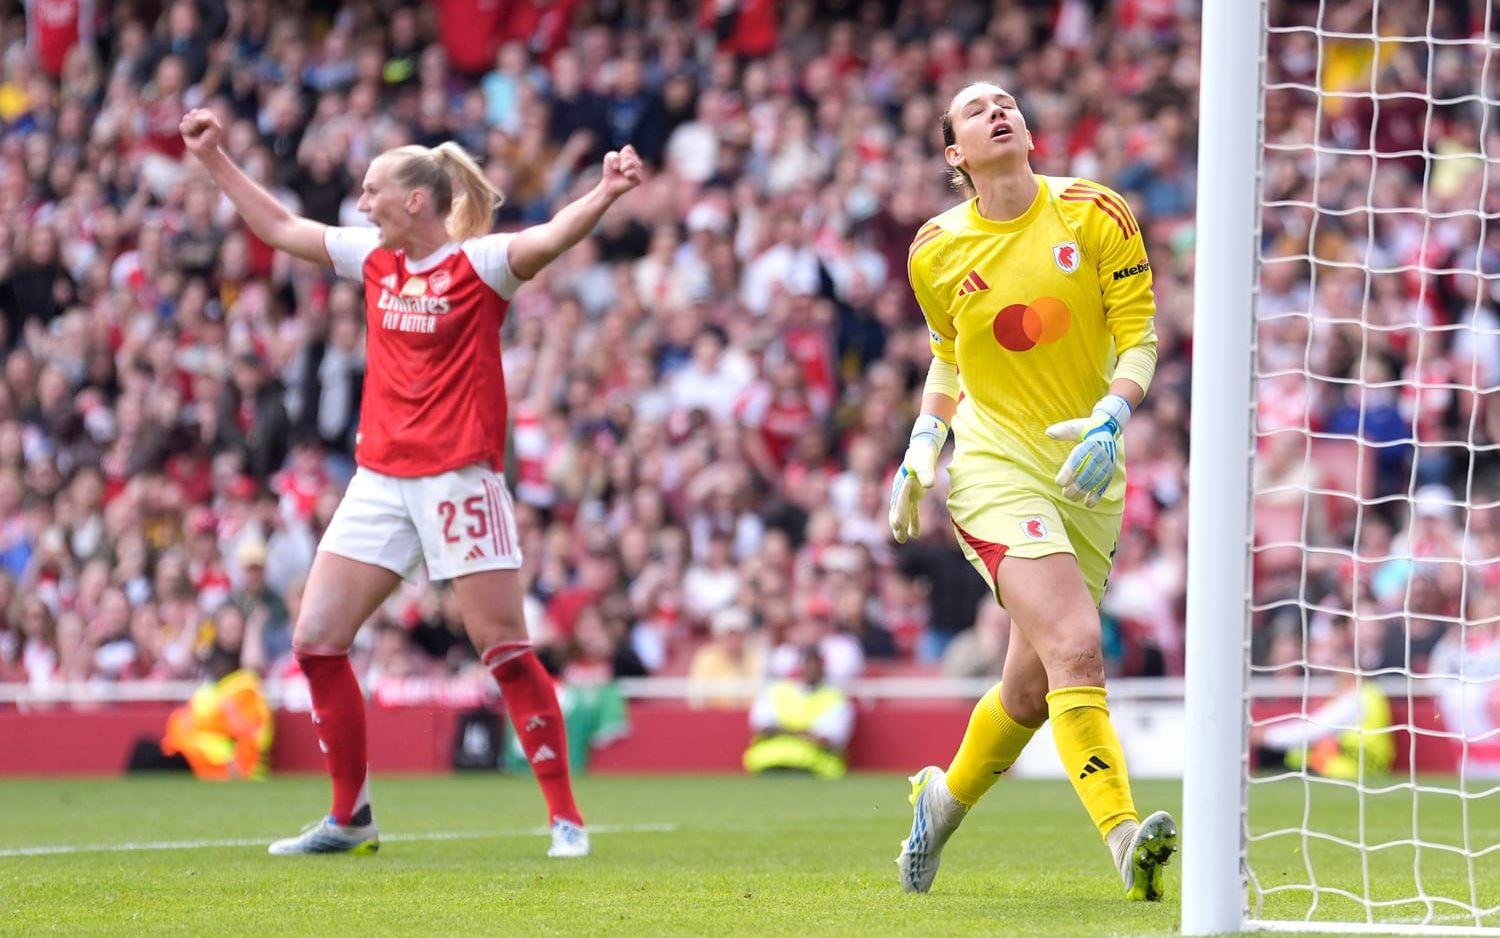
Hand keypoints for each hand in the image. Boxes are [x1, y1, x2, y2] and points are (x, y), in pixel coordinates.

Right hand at [180, 108, 221, 158]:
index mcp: (205, 113)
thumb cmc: (211, 138)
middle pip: (193, 113)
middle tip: (202, 131)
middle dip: (197, 123)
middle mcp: (196, 115)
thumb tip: (192, 118)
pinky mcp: (183, 128)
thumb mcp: (214, 127)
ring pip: (186, 118)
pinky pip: (182, 126)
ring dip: (192, 127)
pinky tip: (191, 135)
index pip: (201, 112)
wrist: (206, 150)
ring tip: (196, 133)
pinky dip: (187, 131)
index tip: (209, 127)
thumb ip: (207, 118)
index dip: (204, 120)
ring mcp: (189, 121)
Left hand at [599, 145, 642, 199]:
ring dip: (622, 168)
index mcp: (632, 155)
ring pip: (631, 163)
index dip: (620, 154)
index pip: (629, 149)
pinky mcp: (639, 180)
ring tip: (622, 172)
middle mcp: (638, 162)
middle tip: (619, 169)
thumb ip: (613, 155)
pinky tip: (625, 176)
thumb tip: (621, 167)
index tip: (618, 161)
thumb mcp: (608, 158)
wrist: (609, 184)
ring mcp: (639, 171)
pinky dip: (626, 174)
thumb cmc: (610, 170)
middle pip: (629, 156)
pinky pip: (633, 172)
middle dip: (620, 162)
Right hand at [889, 415, 947, 542]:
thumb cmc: (923, 452)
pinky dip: (914, 521)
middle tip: (898, 535)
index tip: (898, 523)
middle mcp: (901, 488)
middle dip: (898, 521)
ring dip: (902, 525)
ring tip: (901, 540)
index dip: (899, 511)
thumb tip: (929, 485)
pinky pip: (913, 510)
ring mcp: (906, 492)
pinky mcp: (914, 493)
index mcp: (901, 482)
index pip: (899, 499)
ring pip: (902, 512)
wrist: (924, 445)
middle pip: (897, 508)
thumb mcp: (925, 461)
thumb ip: (927, 473)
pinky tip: (915, 535)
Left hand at [1045, 394, 1130, 507]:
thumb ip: (1063, 431)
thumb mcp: (1075, 426)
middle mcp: (1100, 455)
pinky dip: (1097, 495)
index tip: (1059, 482)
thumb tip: (1048, 433)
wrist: (1108, 427)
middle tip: (1064, 493)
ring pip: (1094, 481)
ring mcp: (1106, 464)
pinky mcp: (1110, 470)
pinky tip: (1088, 504)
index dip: (1069, 472)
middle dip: (1075, 487)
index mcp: (1090, 444)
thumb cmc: (1086, 427)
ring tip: (1071, 498)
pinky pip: (1104, 484)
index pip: (1078, 461)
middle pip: (1087, 474)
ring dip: (1083, 492)